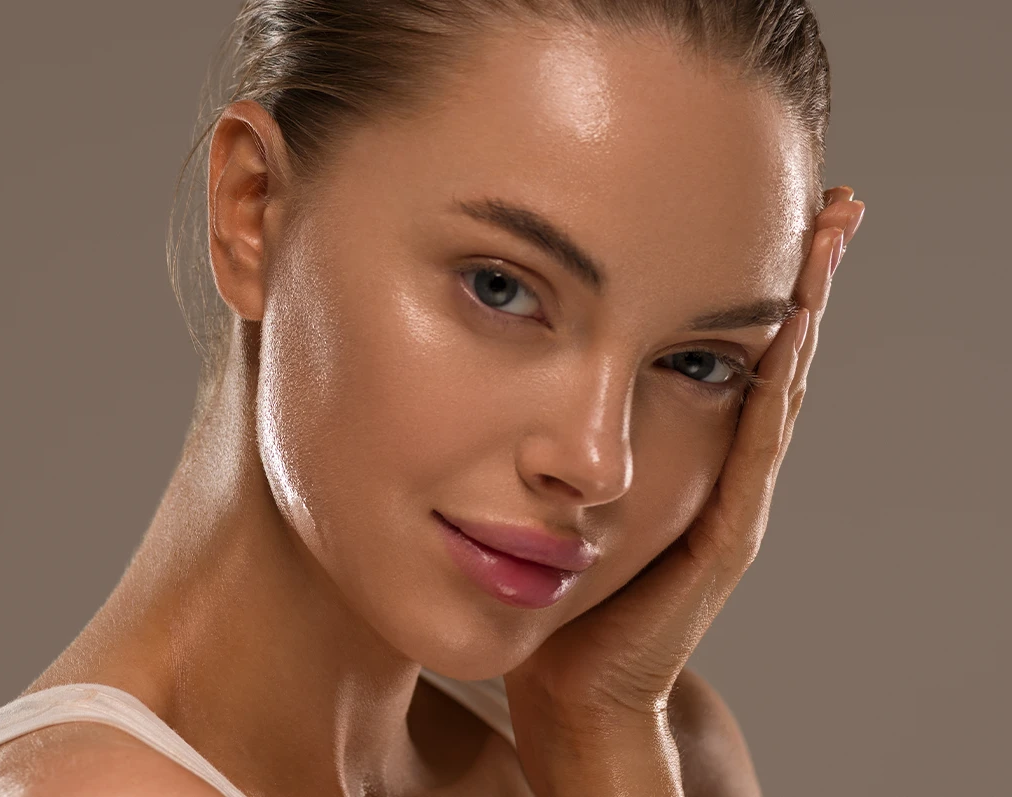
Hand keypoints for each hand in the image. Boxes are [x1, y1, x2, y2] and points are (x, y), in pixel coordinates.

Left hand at [503, 188, 865, 741]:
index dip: (757, 281)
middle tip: (832, 201)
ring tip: (829, 238)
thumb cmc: (553, 576)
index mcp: (688, 446)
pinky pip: (756, 451)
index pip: (732, 347)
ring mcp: (733, 500)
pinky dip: (775, 390)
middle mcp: (723, 466)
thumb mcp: (558, 479)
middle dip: (805, 278)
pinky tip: (788, 333)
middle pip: (774, 354)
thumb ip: (555, 422)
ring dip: (806, 314)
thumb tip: (513, 338)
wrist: (571, 676)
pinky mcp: (724, 537)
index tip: (775, 205)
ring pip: (778, 390)